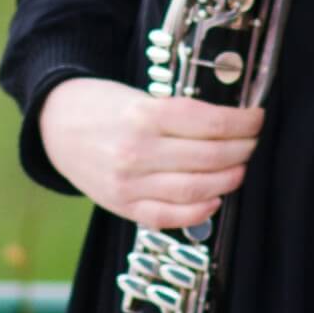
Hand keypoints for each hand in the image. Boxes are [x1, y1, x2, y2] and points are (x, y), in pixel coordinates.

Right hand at [38, 77, 264, 227]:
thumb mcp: (142, 96)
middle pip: (209, 157)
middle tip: (255, 144)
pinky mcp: (121, 206)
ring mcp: (128, 183)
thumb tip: (234, 124)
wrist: (55, 124)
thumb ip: (181, 113)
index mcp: (145, 115)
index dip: (244, 123)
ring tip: (241, 168)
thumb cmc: (106, 105)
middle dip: (242, 151)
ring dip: (228, 180)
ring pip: (194, 188)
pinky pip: (167, 216)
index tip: (258, 119)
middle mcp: (136, 151)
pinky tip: (215, 199)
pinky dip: (198, 212)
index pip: (211, 123)